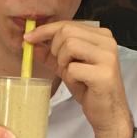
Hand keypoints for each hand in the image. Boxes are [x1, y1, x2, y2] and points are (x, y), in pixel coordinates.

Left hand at [25, 21, 132, 137]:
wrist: (107, 113)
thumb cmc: (89, 88)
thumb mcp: (67, 67)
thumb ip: (50, 54)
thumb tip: (30, 43)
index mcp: (101, 36)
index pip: (68, 24)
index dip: (45, 30)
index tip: (28, 38)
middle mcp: (107, 42)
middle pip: (67, 32)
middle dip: (55, 49)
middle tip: (61, 65)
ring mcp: (107, 57)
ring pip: (70, 46)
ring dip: (63, 63)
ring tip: (73, 75)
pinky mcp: (104, 73)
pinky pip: (73, 68)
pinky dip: (70, 77)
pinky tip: (81, 84)